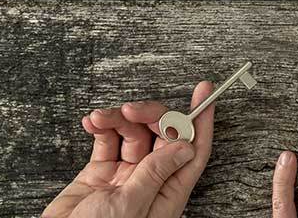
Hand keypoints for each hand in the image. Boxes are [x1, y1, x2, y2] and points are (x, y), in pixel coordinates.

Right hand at [43, 82, 214, 217]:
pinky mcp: (100, 173)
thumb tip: (184, 147)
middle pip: (162, 135)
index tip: (204, 93)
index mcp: (168, 192)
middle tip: (131, 109)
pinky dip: (101, 127)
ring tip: (101, 117)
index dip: (200, 120)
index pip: (193, 149)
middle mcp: (150, 181)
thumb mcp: (132, 204)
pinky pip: (107, 141)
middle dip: (149, 115)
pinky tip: (93, 122)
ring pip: (132, 134)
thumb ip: (155, 173)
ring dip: (118, 119)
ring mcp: (125, 176)